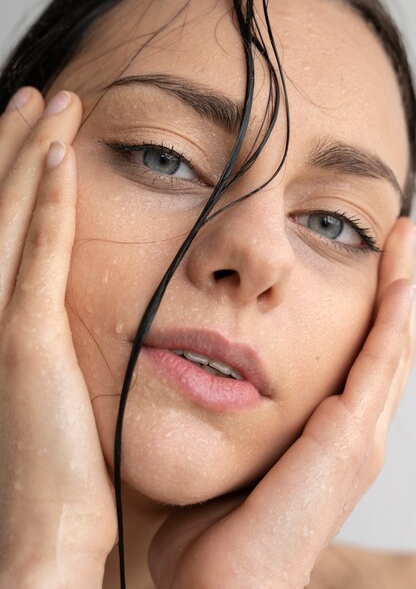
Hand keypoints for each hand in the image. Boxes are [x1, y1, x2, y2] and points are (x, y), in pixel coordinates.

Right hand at [0, 89, 116, 586]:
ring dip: (27, 157)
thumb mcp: (55, 392)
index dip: (14, 177)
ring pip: (10, 221)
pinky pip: (39, 260)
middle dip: (14, 147)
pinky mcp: (25, 346)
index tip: (40, 135)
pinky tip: (60, 159)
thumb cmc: (58, 471)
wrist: (44, 536)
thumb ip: (57, 345)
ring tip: (49, 104)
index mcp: (3, 326)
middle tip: (40, 98)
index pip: (5, 232)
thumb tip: (71, 316)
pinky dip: (45, 206)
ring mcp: (2, 328)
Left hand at [148, 218, 413, 588]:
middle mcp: (353, 431)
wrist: (223, 586)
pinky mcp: (348, 443)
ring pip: (390, 347)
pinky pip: (378, 364)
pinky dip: (392, 320)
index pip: (361, 355)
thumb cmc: (217, 524)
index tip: (372, 255)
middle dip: (396, 287)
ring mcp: (357, 438)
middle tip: (401, 236)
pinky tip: (398, 281)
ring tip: (404, 242)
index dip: (373, 306)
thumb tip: (208, 376)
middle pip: (385, 344)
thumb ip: (232, 415)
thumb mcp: (228, 451)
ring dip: (400, 292)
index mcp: (326, 433)